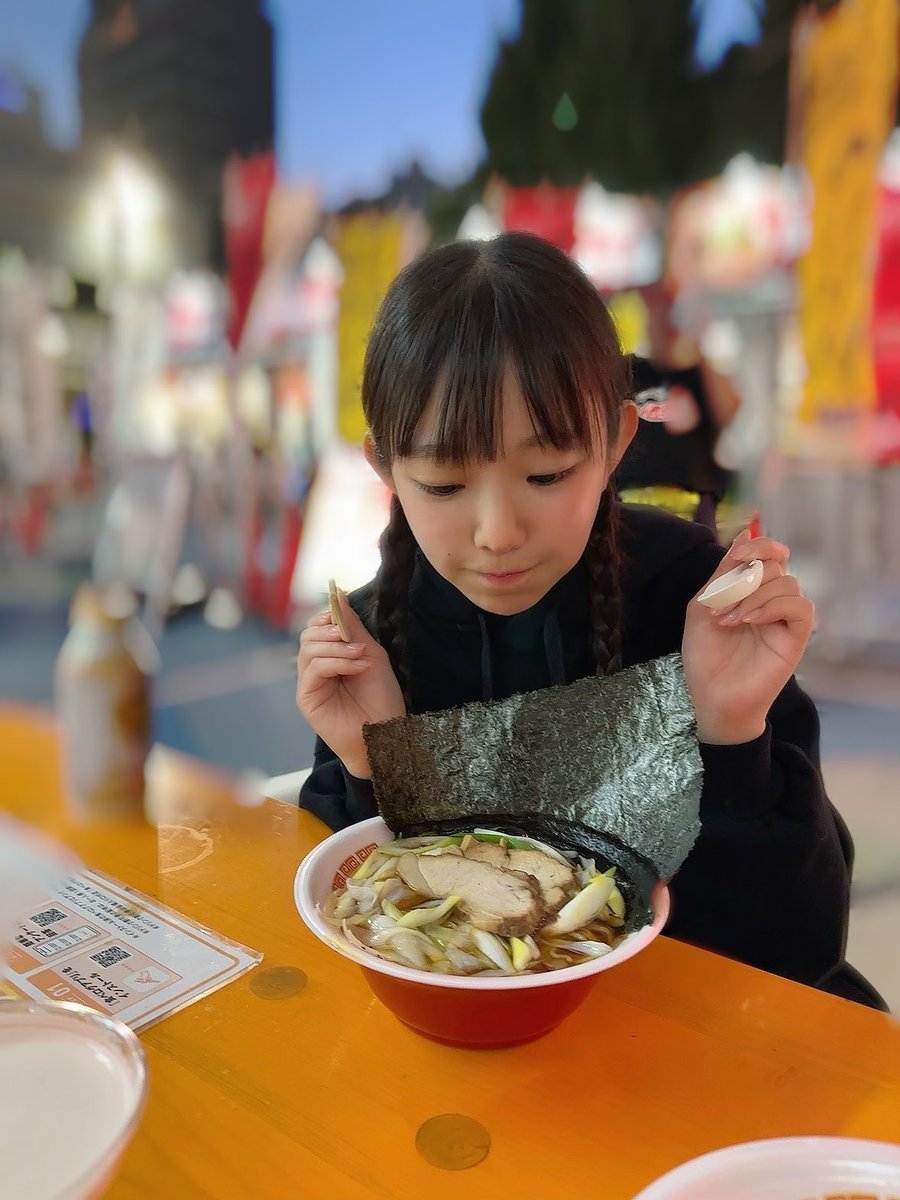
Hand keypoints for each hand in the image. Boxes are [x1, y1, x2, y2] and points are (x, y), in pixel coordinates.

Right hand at [296, 591, 405, 777]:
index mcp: (331, 657)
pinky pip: (313, 668)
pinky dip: (336, 662)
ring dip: (337, 647)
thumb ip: (352, 626)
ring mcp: (310, 684)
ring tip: (361, 656)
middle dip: (330, 630)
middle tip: (353, 638)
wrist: (386, 734)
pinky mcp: (307, 698)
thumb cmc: (381, 699)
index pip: (316, 627)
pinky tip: (356, 667)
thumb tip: (338, 594)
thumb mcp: (371, 653)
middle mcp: (316, 669)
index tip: (341, 612)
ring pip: (308, 649)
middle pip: (307, 635)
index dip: (326, 615)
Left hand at [682, 530, 814, 744]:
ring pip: (788, 583)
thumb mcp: (704, 606)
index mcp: (752, 589)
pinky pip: (800, 608)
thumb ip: (723, 573)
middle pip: (777, 564)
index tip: (736, 554)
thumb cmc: (705, 655)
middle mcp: (773, 600)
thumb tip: (744, 533)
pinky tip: (750, 621)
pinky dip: (773, 606)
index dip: (757, 544)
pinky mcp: (796, 638)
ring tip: (728, 620)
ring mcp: (786, 619)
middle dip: (746, 575)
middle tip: (721, 601)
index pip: (771, 552)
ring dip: (752, 596)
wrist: (710, 696)